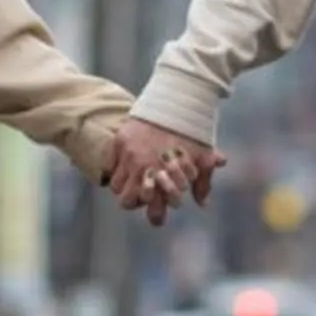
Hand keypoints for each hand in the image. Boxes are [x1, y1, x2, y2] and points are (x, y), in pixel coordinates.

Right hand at [107, 116, 223, 226]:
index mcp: (163, 175)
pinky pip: (111, 165)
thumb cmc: (193, 132)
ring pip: (117, 186)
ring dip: (127, 188)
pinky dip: (119, 170)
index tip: (160, 213)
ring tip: (138, 184)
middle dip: (138, 203)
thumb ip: (203, 183)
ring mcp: (128, 155)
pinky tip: (131, 168)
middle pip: (128, 201)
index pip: (153, 208)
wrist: (178, 101)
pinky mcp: (120, 141)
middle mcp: (142, 168)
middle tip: (148, 197)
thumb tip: (203, 204)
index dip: (156, 214)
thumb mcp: (203, 158)